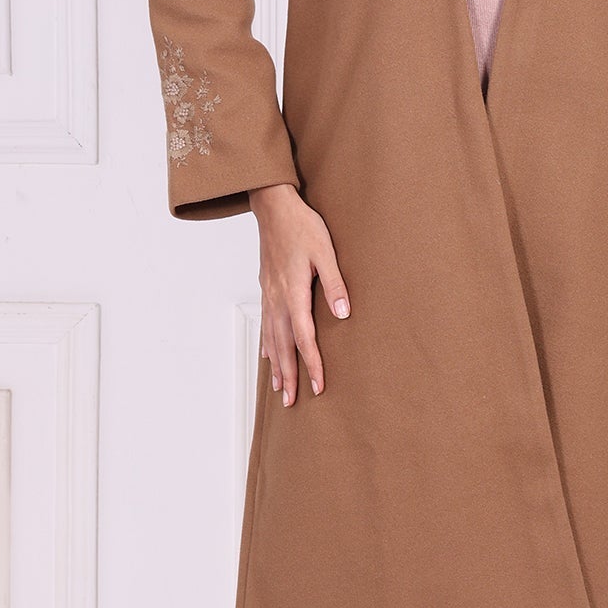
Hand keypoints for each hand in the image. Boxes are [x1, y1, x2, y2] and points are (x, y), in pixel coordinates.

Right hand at [248, 183, 350, 404]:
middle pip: (283, 345)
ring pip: (271, 338)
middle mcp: (277, 299)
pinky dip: (266, 344)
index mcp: (294, 292)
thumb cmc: (302, 226)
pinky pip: (265, 324)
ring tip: (280, 388)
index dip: (312, 363)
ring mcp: (269, 295)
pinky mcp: (266, 288)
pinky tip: (267, 356)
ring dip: (276, 365)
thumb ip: (335, 283)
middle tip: (293, 401)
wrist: (273, 207)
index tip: (318, 386)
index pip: (303, 337)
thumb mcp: (326, 251)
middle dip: (289, 375)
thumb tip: (343, 314)